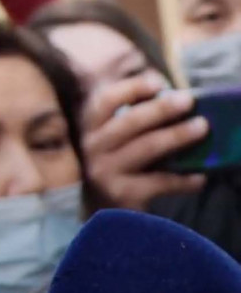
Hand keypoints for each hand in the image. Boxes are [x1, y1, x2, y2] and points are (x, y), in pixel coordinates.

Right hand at [83, 74, 207, 210]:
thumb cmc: (114, 165)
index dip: (130, 89)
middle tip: (188, 100)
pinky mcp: (121, 194)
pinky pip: (159, 182)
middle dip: (161, 108)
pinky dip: (182, 179)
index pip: (104, 101)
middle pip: (129, 122)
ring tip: (202, 127)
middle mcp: (92, 147)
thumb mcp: (111, 139)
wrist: (100, 210)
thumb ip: (130, 119)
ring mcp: (105, 171)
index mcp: (90, 128)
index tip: (158, 82)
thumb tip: (171, 97)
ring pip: (146, 148)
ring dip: (177, 135)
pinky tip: (200, 177)